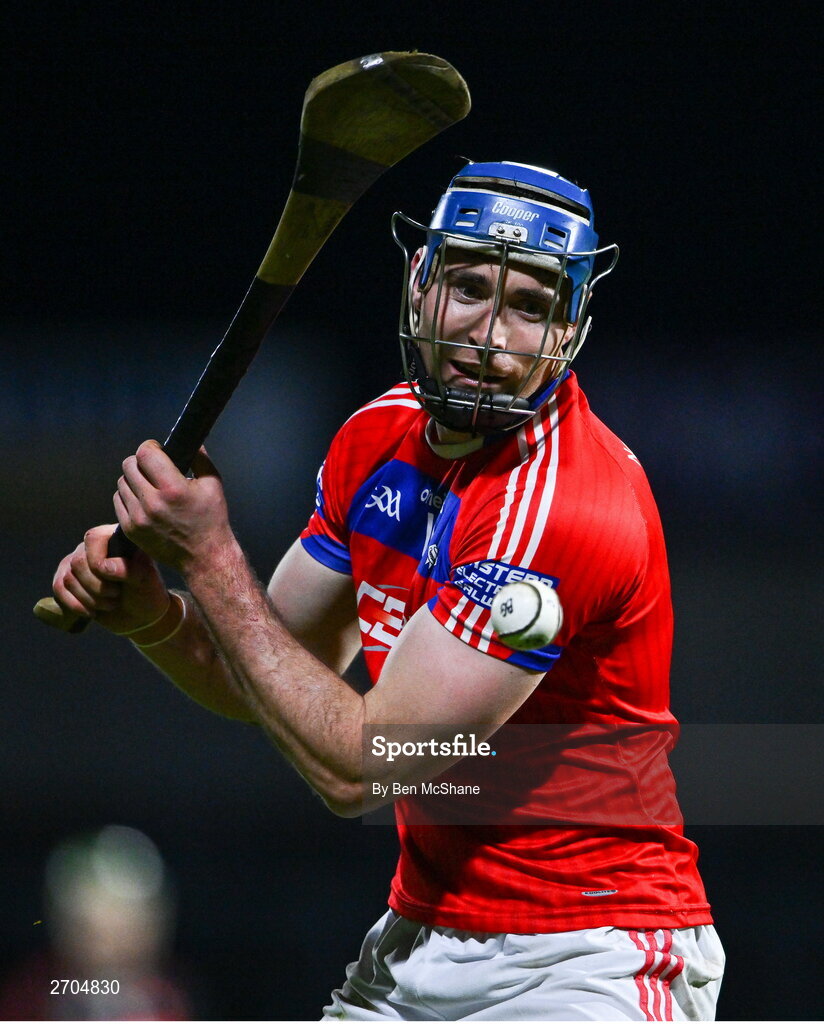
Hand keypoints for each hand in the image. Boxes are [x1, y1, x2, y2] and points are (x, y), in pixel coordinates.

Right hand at [51, 523, 169, 633]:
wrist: (140, 614)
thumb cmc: (147, 592)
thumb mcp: (146, 580)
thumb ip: (129, 569)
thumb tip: (104, 567)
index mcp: (114, 537)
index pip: (93, 539)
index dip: (98, 563)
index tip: (117, 585)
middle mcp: (92, 546)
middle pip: (78, 562)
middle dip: (96, 587)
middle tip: (116, 597)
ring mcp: (79, 562)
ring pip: (67, 578)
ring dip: (89, 599)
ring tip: (109, 605)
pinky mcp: (69, 579)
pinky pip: (58, 587)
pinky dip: (73, 604)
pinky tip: (90, 612)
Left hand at [114, 440, 232, 574]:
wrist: (203, 556)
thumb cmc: (211, 519)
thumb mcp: (213, 484)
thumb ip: (200, 458)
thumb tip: (191, 439)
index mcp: (174, 489)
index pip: (145, 453)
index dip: (150, 447)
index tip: (157, 450)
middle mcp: (153, 502)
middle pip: (129, 465)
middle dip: (140, 462)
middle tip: (152, 467)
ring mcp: (139, 518)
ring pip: (121, 482)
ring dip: (133, 479)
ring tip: (149, 485)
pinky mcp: (131, 529)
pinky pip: (118, 501)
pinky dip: (129, 496)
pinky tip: (143, 500)